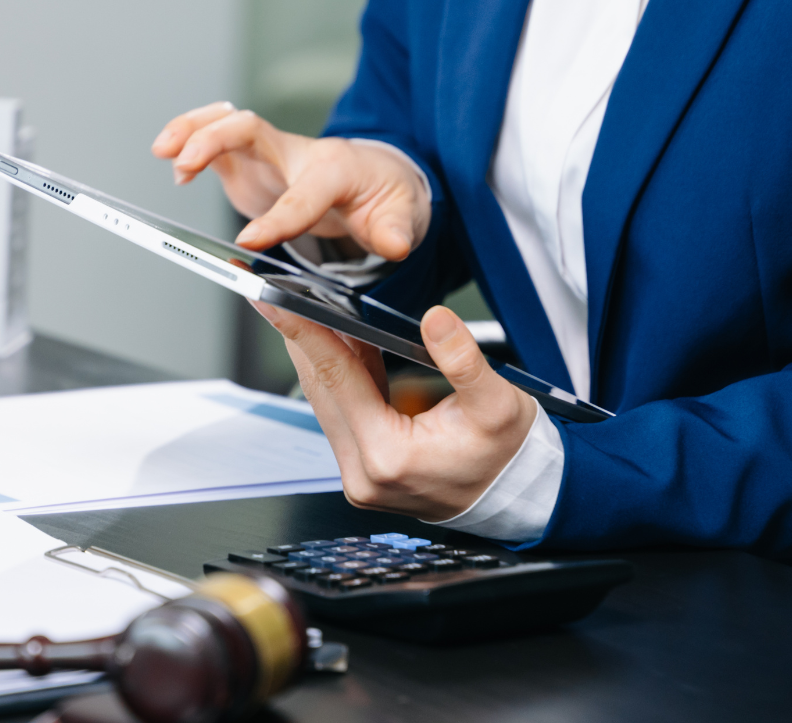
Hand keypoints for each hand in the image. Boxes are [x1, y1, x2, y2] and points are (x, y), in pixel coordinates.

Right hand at [151, 103, 428, 260]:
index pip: (302, 192)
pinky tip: (175, 169)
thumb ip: (396, 228)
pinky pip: (213, 142)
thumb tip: (395, 244)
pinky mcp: (247, 161)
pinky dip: (189, 145)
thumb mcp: (401, 214)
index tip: (250, 242)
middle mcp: (295, 151)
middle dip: (215, 140)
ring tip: (164, 150)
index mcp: (334, 168)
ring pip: (225, 122)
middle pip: (251, 128)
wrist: (372, 178)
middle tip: (184, 163)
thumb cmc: (382, 195)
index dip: (278, 217)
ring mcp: (267, 153)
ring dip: (191, 129)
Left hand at [258, 302, 535, 520]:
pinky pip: (340, 414)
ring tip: (304, 311)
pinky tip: (336, 345)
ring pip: (325, 402)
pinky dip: (337, 378)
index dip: (305, 334)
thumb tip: (436, 321)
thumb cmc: (507, 454)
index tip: (275, 301)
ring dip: (316, 356)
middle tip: (280, 294)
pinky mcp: (362, 472)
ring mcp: (359, 477)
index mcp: (390, 456)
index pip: (337, 380)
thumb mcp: (498, 404)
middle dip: (301, 338)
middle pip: (321, 390)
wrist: (516, 496)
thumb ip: (464, 361)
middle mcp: (364, 474)